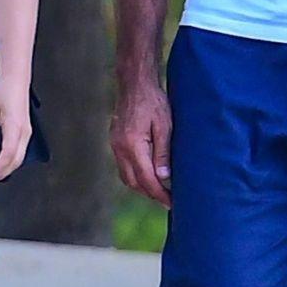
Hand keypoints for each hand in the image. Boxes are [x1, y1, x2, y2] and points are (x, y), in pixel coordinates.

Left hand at [0, 77, 30, 184]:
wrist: (16, 78)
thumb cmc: (3, 90)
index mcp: (15, 127)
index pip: (8, 154)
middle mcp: (24, 132)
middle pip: (16, 160)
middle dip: (3, 173)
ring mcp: (27, 132)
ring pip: (20, 157)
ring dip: (8, 168)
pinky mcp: (25, 131)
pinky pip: (20, 150)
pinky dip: (11, 160)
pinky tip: (1, 161)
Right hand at [110, 76, 172, 206]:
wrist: (135, 83)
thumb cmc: (154, 102)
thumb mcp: (165, 126)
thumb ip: (163, 153)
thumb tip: (164, 178)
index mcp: (132, 145)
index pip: (146, 179)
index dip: (160, 194)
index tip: (172, 202)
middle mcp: (120, 148)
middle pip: (134, 183)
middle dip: (151, 193)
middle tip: (169, 199)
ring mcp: (114, 145)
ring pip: (126, 177)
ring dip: (142, 186)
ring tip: (160, 190)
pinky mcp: (115, 142)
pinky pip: (123, 166)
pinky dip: (135, 175)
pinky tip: (148, 174)